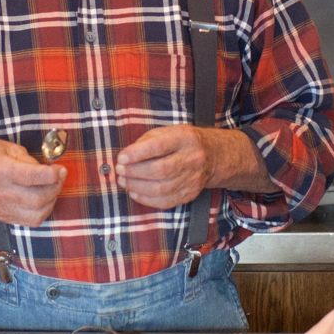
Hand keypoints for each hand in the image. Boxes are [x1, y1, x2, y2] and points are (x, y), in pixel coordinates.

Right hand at [0, 135, 64, 227]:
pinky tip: (42, 199)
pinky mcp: (3, 217)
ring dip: (51, 201)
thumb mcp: (2, 146)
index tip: (60, 168)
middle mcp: (0, 192)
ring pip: (37, 213)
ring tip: (51, 188)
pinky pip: (30, 221)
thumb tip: (45, 169)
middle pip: (38, 198)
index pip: (33, 176)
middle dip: (56, 187)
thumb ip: (26, 158)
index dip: (53, 174)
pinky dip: (42, 211)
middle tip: (59, 176)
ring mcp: (1, 207)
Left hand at [114, 126, 266, 208]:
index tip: (121, 158)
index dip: (138, 154)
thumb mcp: (169, 131)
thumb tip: (127, 156)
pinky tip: (134, 192)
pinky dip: (146, 199)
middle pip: (160, 170)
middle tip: (119, 171)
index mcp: (185, 139)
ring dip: (137, 186)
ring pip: (161, 189)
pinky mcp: (190, 194)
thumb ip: (148, 140)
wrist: (214, 156)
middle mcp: (192, 159)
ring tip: (123, 181)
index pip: (160, 146)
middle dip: (135, 172)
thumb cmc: (183, 142)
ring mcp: (192, 179)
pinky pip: (165, 202)